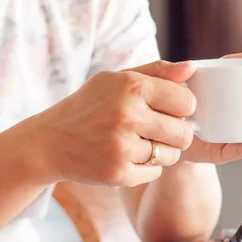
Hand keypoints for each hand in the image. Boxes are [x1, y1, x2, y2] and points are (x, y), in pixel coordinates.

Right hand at [28, 61, 196, 186]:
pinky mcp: (118, 173)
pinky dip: (145, 167)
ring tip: (138, 143)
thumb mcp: (117, 79)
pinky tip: (126, 156)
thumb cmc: (89, 106)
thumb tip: (192, 68)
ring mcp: (122, 147)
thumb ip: (157, 72)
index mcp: (131, 87)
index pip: (187, 102)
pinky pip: (155, 173)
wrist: (50, 141)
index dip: (182, 108)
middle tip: (156, 130)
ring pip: (172, 155)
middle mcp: (127, 116)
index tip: (168, 110)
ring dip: (161, 152)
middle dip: (176, 133)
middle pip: (184, 133)